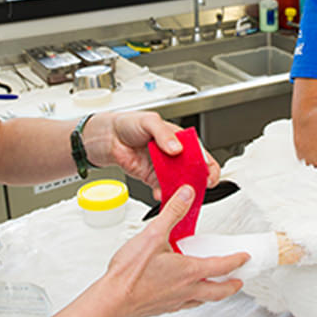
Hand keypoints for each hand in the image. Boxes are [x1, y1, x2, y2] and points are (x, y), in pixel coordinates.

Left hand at [86, 111, 220, 197]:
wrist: (108, 136)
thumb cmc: (129, 123)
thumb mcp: (150, 122)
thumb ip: (164, 134)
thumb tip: (176, 148)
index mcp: (180, 139)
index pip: (200, 153)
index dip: (208, 166)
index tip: (208, 176)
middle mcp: (174, 155)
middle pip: (193, 171)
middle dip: (196, 182)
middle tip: (194, 188)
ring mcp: (164, 167)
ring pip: (178, 182)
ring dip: (180, 190)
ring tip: (178, 195)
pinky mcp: (152, 178)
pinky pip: (162, 189)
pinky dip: (163, 194)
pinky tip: (161, 194)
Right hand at [103, 185, 248, 316]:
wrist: (111, 301)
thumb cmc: (130, 274)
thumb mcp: (153, 234)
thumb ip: (173, 212)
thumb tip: (186, 195)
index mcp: (189, 271)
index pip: (221, 266)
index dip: (236, 260)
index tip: (244, 257)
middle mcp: (186, 289)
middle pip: (218, 291)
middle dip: (232, 285)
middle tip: (239, 280)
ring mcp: (174, 302)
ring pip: (203, 300)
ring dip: (213, 294)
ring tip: (215, 288)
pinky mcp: (162, 308)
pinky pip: (185, 306)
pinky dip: (193, 300)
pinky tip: (184, 295)